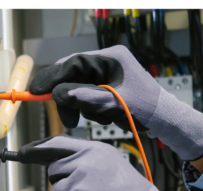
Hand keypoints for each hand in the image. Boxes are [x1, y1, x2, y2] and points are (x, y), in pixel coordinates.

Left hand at [19, 136, 202, 190]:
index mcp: (94, 150)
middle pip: (53, 172)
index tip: (23, 152)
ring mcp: (79, 183)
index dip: (38, 149)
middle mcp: (85, 163)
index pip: (58, 144)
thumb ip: (85, 158)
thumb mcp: (110, 163)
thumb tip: (56, 162)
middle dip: (64, 184)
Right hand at [29, 45, 202, 160]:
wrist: (166, 120)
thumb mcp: (113, 103)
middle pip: (73, 76)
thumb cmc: (146, 108)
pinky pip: (88, 97)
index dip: (52, 77)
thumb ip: (84, 96)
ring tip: (103, 119)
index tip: (35, 91)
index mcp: (111, 57)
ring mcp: (107, 75)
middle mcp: (107, 62)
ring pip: (78, 88)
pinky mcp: (107, 88)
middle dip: (69, 99)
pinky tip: (107, 117)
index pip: (73, 63)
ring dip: (84, 108)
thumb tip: (58, 94)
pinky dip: (92, 110)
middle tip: (69, 121)